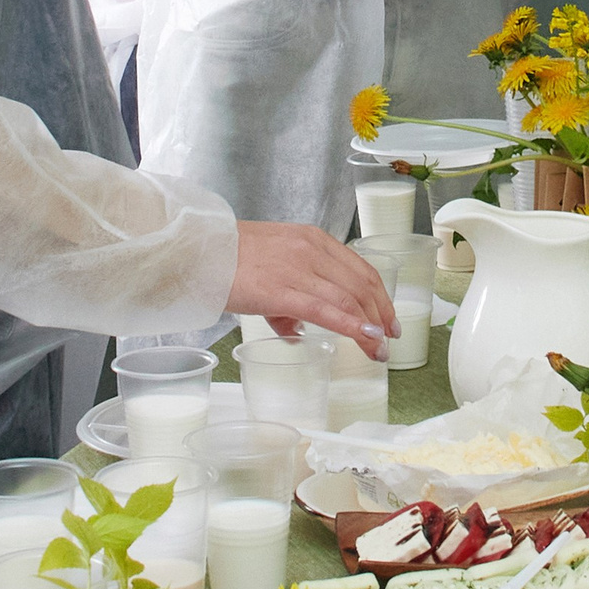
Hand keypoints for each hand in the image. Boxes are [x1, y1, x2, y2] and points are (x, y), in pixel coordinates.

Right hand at [227, 222, 399, 356]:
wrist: (199, 251)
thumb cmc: (230, 258)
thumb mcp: (272, 262)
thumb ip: (290, 296)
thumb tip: (297, 332)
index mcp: (312, 239)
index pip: (360, 268)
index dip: (380, 296)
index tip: (387, 318)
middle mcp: (311, 250)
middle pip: (362, 285)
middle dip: (381, 315)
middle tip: (388, 339)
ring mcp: (298, 269)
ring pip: (349, 299)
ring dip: (371, 327)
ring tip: (378, 349)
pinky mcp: (281, 291)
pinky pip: (326, 311)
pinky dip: (352, 326)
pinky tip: (365, 338)